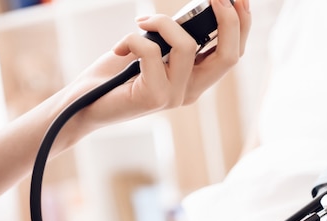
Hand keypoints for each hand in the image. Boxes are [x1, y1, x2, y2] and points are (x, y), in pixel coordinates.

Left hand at [58, 0, 251, 143]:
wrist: (84, 104)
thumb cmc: (116, 74)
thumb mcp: (153, 49)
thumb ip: (174, 37)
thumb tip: (193, 9)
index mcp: (196, 80)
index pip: (232, 54)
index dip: (241, 24)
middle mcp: (191, 91)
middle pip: (230, 56)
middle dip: (227, 18)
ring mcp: (175, 97)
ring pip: (187, 46)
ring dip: (162, 22)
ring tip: (141, 21)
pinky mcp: (154, 97)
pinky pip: (151, 52)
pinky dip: (133, 39)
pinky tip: (119, 47)